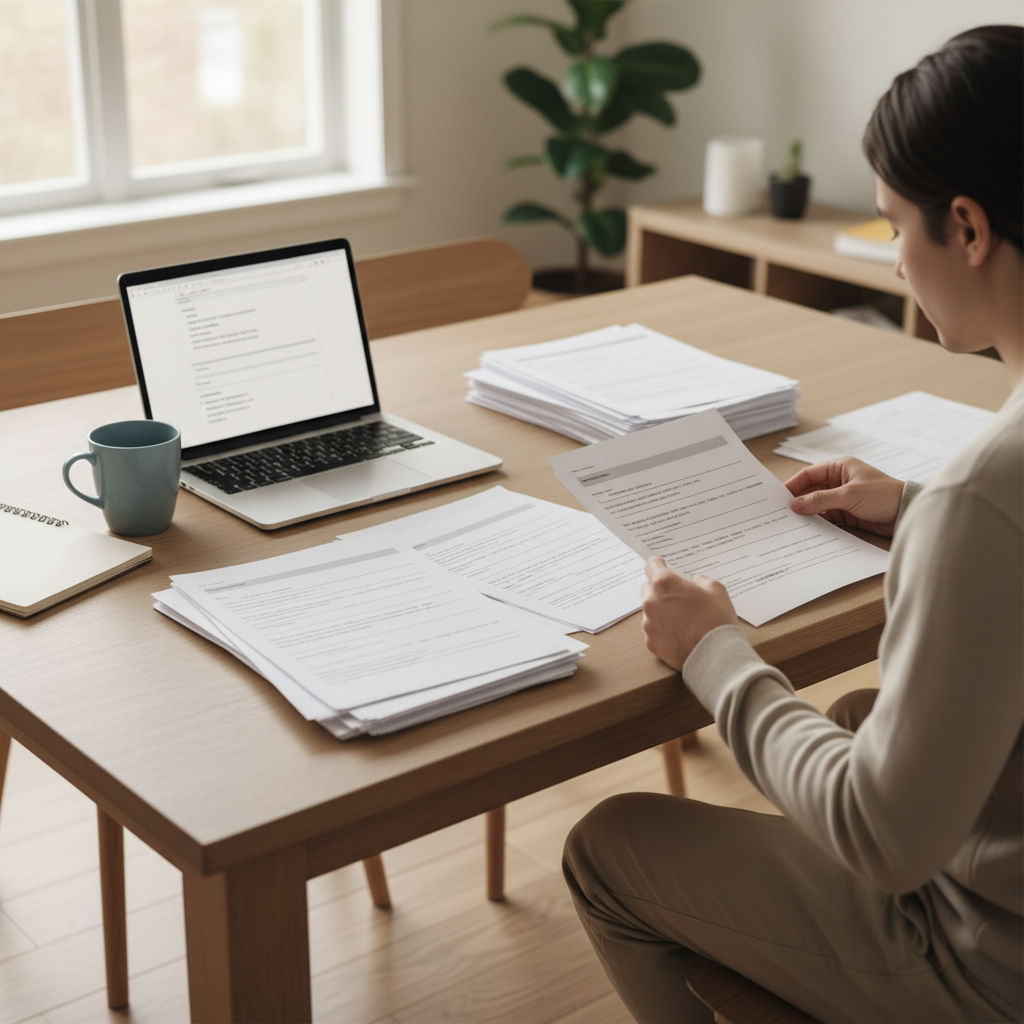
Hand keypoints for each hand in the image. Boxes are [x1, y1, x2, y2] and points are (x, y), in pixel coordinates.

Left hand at [641, 557, 737, 670]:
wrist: (716, 656)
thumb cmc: (717, 620)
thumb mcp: (716, 589)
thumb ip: (699, 581)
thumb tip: (693, 584)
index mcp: (665, 584)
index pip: (652, 566)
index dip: (658, 565)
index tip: (661, 565)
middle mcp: (651, 602)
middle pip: (649, 588)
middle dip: (661, 590)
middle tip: (679, 597)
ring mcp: (649, 624)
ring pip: (650, 610)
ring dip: (662, 610)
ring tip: (683, 619)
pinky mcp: (651, 642)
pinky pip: (654, 630)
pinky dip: (663, 629)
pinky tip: (680, 634)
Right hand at [785, 457, 903, 537]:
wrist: (908, 513)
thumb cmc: (883, 495)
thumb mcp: (849, 495)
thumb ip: (820, 500)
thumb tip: (795, 504)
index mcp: (840, 467)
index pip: (809, 474)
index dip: (793, 485)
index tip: (779, 498)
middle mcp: (840, 481)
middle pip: (811, 490)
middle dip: (799, 501)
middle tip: (782, 513)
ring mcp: (843, 498)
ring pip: (818, 505)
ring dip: (808, 514)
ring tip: (792, 524)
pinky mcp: (848, 513)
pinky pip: (827, 517)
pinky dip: (819, 523)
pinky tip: (808, 530)